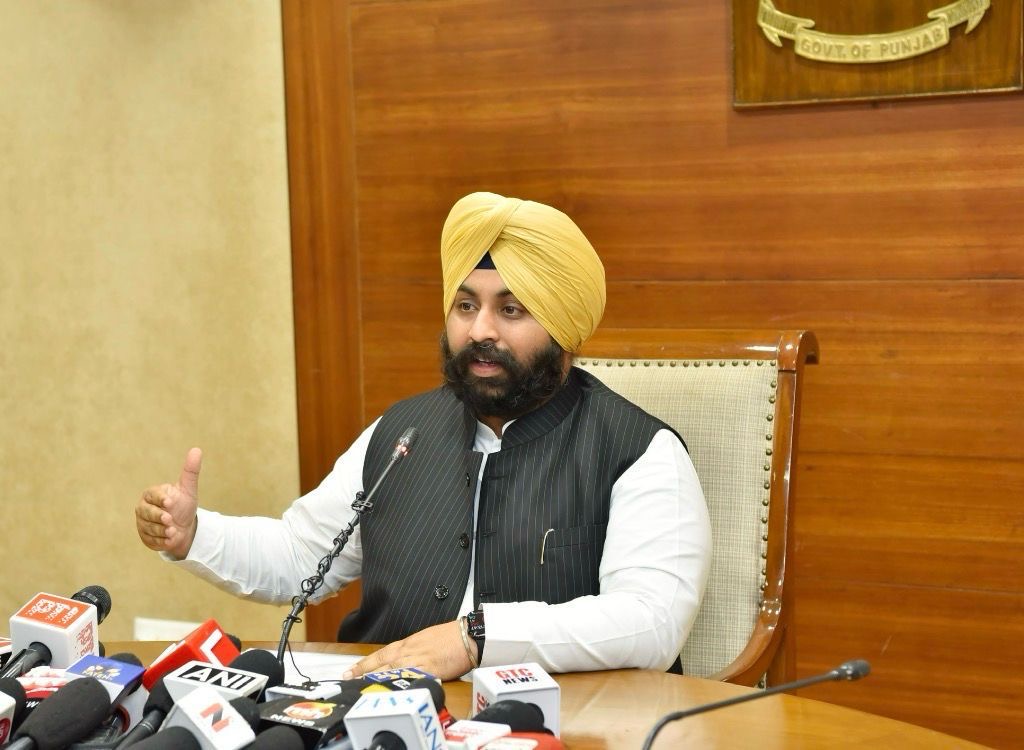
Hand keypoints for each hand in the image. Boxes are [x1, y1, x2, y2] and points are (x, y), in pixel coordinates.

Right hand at [135, 447, 201, 559]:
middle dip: (159, 517)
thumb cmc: (184, 505)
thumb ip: (190, 471)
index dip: (160, 499)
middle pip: (146, 513)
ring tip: (174, 531)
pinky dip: (162, 542)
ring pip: (149, 528)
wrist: (185, 528)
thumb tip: (196, 450)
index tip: (170, 502)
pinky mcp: (145, 538)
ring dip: (163, 531)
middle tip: (170, 520)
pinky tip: (171, 540)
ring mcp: (142, 524)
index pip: (152, 495)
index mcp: (151, 494)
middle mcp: (143, 508)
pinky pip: (151, 541)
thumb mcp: (188, 489)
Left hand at [343, 620, 475, 680]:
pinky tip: (387, 691)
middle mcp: (408, 652)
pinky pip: (408, 680)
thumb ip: (411, 651)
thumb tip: (402, 660)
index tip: (349, 672)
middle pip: (380, 664)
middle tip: (347, 681)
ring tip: (359, 688)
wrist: (467, 636)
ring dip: (374, 680)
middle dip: (362, 673)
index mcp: (407, 644)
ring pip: (390, 672)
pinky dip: (396, 685)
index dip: (363, 665)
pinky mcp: (428, 671)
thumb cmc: (449, 637)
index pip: (379, 656)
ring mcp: (417, 661)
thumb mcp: (424, 640)